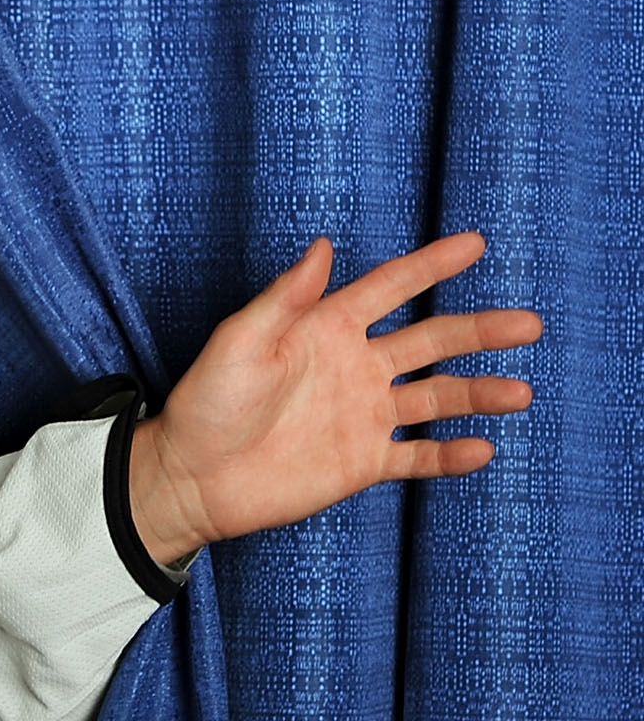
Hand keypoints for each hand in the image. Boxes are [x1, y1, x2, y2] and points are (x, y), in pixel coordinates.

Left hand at [127, 231, 537, 565]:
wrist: (191, 476)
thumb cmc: (205, 402)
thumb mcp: (239, 341)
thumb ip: (284, 298)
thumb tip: (322, 246)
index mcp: (325, 328)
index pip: (389, 288)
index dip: (431, 266)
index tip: (475, 244)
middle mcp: (353, 367)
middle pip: (431, 342)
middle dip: (480, 331)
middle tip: (529, 323)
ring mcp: (362, 416)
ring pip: (436, 399)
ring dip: (479, 394)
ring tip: (520, 392)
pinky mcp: (362, 462)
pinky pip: (417, 457)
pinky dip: (449, 456)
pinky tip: (481, 449)